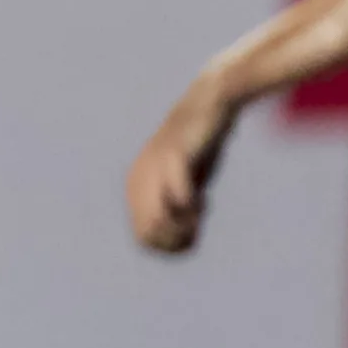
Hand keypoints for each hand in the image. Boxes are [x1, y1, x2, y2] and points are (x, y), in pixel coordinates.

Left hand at [127, 77, 234, 254]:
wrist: (211, 103)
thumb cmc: (200, 147)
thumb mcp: (187, 183)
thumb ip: (176, 209)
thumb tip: (177, 244)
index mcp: (135, 188)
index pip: (144, 239)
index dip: (171, 243)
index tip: (191, 227)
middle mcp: (137, 180)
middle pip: (150, 236)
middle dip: (178, 239)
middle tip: (198, 224)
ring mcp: (152, 169)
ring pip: (157, 223)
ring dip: (184, 227)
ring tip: (199, 214)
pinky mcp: (172, 158)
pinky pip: (179, 200)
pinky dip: (193, 208)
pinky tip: (203, 199)